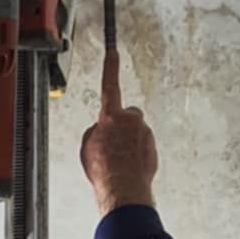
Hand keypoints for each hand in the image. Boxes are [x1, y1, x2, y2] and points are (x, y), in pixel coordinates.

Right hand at [80, 52, 157, 215]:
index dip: (110, 67)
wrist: (123, 188)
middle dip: (122, 125)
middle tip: (113, 144)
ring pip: (135, 132)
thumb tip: (103, 131)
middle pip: (127, 114)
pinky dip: (135, 153)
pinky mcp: (153, 146)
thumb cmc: (103, 169)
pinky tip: (127, 166)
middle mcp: (130, 120)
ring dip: (128, 142)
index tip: (113, 50)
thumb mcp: (87, 146)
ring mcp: (144, 133)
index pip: (109, 85)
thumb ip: (95, 131)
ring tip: (118, 161)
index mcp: (110, 117)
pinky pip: (142, 145)